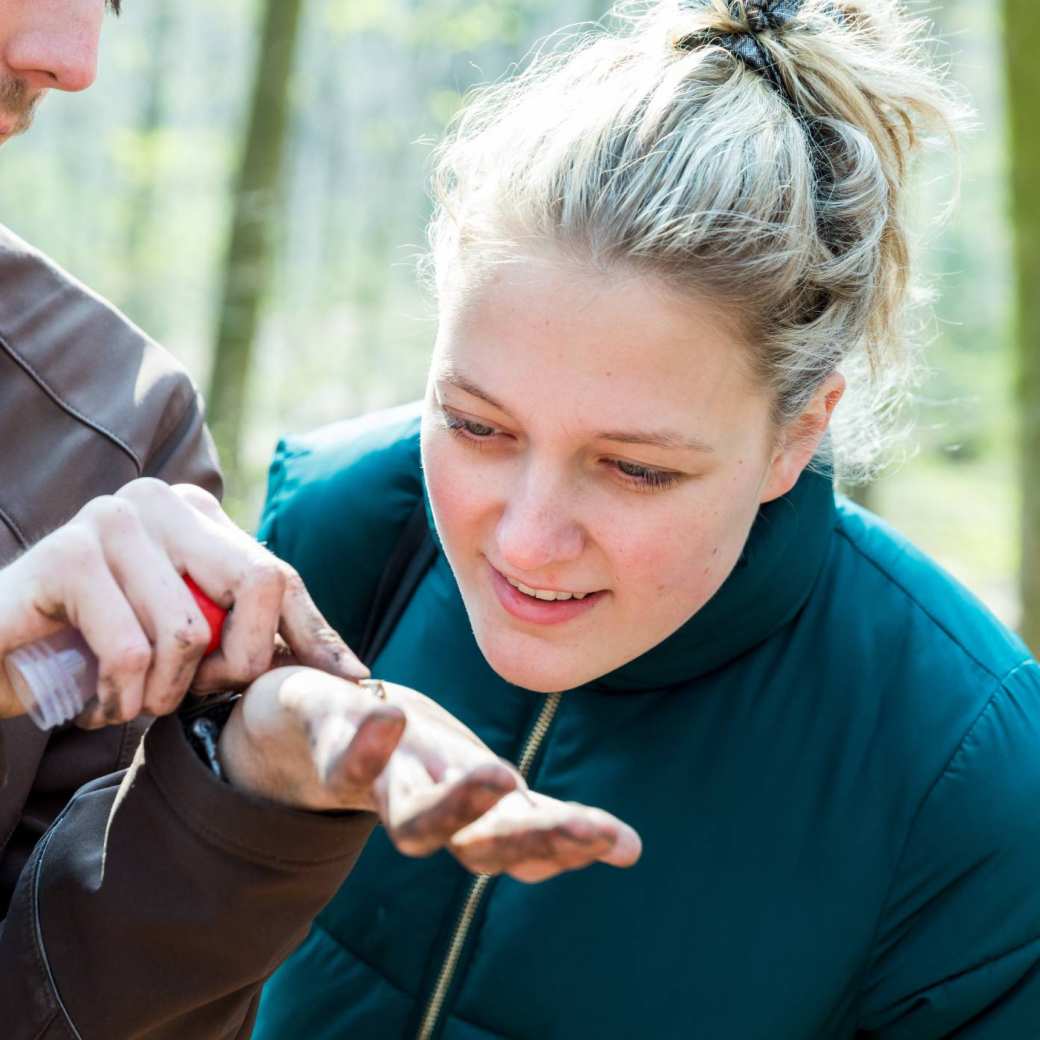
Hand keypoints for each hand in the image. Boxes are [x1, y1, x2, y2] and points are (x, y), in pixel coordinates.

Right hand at [0, 479, 366, 724]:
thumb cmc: (99, 649)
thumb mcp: (190, 638)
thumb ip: (254, 634)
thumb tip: (353, 671)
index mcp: (198, 515)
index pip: (280, 575)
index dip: (315, 634)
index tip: (351, 681)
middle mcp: (162, 503)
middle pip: (258, 584)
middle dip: (242, 663)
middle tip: (202, 695)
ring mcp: (113, 520)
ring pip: (191, 631)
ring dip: (166, 693)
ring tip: (135, 698)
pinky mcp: (67, 553)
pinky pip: (133, 650)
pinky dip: (122, 696)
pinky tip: (99, 699)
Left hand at [219, 667, 641, 880]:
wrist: (302, 727)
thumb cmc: (407, 758)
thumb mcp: (480, 781)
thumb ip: (537, 818)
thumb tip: (632, 851)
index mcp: (466, 810)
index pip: (523, 839)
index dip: (568, 843)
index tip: (624, 842)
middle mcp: (427, 806)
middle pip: (476, 843)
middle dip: (527, 838)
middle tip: (581, 829)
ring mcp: (376, 782)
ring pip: (412, 818)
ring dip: (455, 805)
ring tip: (497, 774)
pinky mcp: (330, 743)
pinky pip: (343, 758)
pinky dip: (365, 747)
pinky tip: (391, 717)